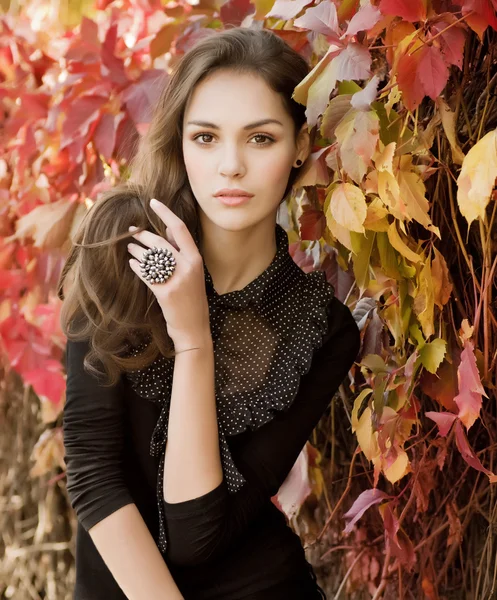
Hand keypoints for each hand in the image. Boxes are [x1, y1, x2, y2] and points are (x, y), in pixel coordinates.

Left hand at [127, 199, 210, 347]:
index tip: (152, 202)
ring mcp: (177, 280)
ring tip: (130, 247)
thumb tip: (167, 231)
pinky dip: (137, 266)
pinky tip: (132, 263)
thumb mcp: (192, 273)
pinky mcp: (165, 292)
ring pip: (151, 257)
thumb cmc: (192, 299)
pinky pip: (146, 273)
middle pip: (160, 242)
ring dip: (137, 250)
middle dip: (143, 234)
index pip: (179, 229)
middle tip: (132, 230)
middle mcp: (188, 267)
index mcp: (196, 259)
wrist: (194, 328)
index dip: (165, 213)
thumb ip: (181, 253)